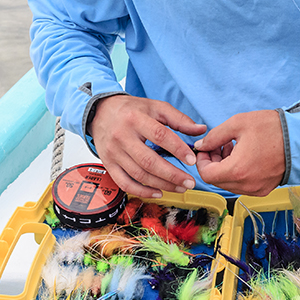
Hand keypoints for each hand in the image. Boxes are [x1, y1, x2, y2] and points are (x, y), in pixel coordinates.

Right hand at [89, 95, 206, 197]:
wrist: (99, 112)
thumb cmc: (130, 110)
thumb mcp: (155, 107)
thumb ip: (178, 119)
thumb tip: (201, 130)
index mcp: (135, 119)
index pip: (159, 135)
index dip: (177, 149)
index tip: (192, 160)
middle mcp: (122, 137)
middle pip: (149, 161)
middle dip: (172, 175)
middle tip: (189, 182)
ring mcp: (114, 153)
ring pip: (139, 174)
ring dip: (162, 184)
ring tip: (180, 188)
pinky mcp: (108, 164)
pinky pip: (125, 183)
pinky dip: (142, 191)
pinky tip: (158, 193)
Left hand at [194, 110, 284, 196]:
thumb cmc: (272, 129)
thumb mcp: (238, 124)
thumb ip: (214, 136)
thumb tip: (201, 146)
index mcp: (237, 170)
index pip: (206, 175)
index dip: (201, 161)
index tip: (205, 149)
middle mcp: (246, 185)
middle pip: (217, 180)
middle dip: (213, 163)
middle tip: (219, 146)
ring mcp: (256, 189)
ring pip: (229, 184)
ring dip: (225, 168)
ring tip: (233, 148)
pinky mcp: (264, 189)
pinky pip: (242, 185)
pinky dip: (238, 173)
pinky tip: (245, 156)